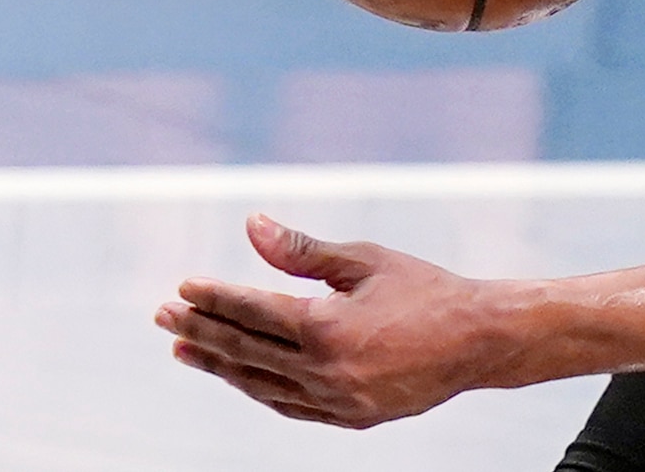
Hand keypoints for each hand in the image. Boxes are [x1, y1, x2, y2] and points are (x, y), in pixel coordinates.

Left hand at [157, 214, 512, 427]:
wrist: (479, 340)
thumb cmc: (425, 289)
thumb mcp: (364, 260)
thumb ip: (302, 250)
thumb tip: (252, 226)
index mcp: (327, 327)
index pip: (253, 311)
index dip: (214, 298)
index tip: (183, 287)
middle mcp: (325, 371)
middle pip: (246, 350)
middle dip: (202, 331)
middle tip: (165, 316)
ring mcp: (336, 401)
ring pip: (261, 384)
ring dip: (221, 365)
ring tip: (187, 349)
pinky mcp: (351, 417)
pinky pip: (289, 406)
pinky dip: (259, 389)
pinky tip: (240, 376)